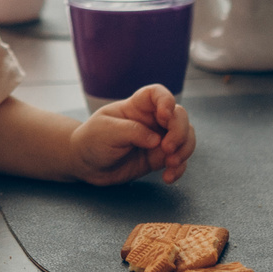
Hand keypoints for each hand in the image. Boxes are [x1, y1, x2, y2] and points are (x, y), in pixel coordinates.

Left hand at [70, 85, 195, 184]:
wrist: (86, 165)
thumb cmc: (92, 140)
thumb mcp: (106, 131)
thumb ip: (132, 131)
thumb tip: (157, 140)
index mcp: (137, 106)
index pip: (158, 94)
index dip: (166, 100)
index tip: (165, 115)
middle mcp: (152, 120)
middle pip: (179, 115)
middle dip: (180, 131)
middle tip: (168, 148)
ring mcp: (158, 139)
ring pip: (185, 137)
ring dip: (185, 149)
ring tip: (171, 164)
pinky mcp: (159, 158)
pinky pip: (179, 160)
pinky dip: (180, 168)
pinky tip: (168, 177)